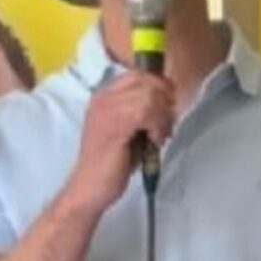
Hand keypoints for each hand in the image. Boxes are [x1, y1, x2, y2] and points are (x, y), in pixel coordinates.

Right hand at [61, 71, 174, 214]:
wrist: (89, 187)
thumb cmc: (113, 161)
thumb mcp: (130, 127)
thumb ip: (144, 108)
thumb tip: (170, 94)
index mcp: (104, 95)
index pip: (140, 73)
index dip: (160, 86)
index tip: (167, 107)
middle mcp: (103, 97)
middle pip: (148, 81)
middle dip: (165, 101)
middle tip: (164, 124)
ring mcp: (106, 110)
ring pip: (150, 96)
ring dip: (163, 116)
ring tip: (158, 136)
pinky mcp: (114, 125)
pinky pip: (147, 112)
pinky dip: (158, 126)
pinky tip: (154, 141)